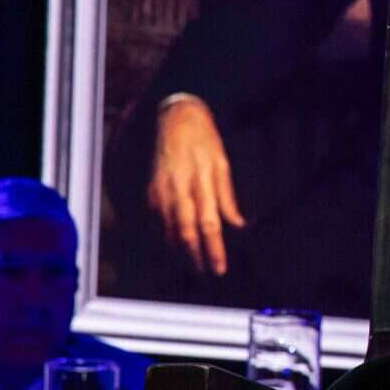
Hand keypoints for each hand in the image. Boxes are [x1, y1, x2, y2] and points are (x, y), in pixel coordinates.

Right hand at [147, 96, 246, 275]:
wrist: (175, 117)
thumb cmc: (204, 139)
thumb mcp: (222, 163)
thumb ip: (227, 196)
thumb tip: (238, 225)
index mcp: (200, 180)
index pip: (208, 223)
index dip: (214, 248)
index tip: (220, 267)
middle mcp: (177, 187)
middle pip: (186, 231)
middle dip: (196, 256)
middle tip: (207, 273)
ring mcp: (161, 190)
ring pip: (169, 230)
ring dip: (181, 251)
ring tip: (194, 266)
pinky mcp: (151, 191)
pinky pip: (158, 221)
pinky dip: (168, 237)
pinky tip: (177, 247)